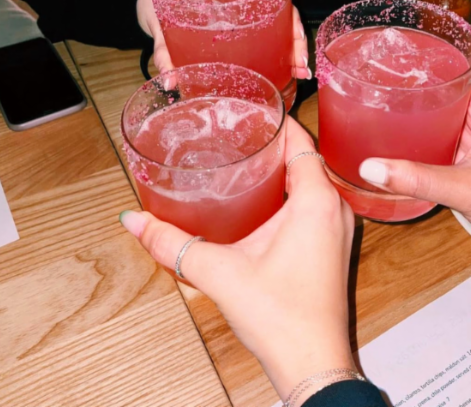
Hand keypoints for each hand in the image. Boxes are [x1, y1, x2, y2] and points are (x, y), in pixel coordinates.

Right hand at [120, 119, 355, 400]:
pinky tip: (255, 198)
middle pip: (304, 156)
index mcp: (316, 202)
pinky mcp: (329, 249)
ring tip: (240, 157)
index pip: (300, 138)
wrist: (310, 363)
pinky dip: (287, 193)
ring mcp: (336, 231)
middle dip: (270, 141)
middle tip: (231, 129)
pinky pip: (311, 204)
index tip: (243, 107)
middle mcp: (335, 210)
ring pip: (309, 181)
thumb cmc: (281, 317)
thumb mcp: (216, 271)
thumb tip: (134, 220)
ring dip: (279, 168)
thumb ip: (170, 243)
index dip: (272, 118)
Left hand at [135, 0, 311, 78]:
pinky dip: (270, 58)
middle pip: (278, 16)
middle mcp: (237, 2)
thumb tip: (170, 80)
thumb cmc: (156, 5)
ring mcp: (237, 17)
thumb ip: (163, 49)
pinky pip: (257, 43)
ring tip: (297, 74)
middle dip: (295, 43)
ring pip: (273, 30)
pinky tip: (278, 74)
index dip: (289, 22)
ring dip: (289, 52)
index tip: (298, 43)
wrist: (147, 5)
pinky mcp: (231, 34)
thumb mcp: (159, 23)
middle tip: (301, 69)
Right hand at [358, 77, 470, 292]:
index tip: (400, 69)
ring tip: (385, 116)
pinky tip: (403, 149)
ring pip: (447, 123)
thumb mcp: (466, 189)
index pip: (461, 77)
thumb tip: (373, 167)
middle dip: (420, 97)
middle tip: (382, 93)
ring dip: (422, 122)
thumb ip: (418, 177)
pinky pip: (447, 146)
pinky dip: (426, 146)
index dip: (432, 70)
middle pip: (450, 98)